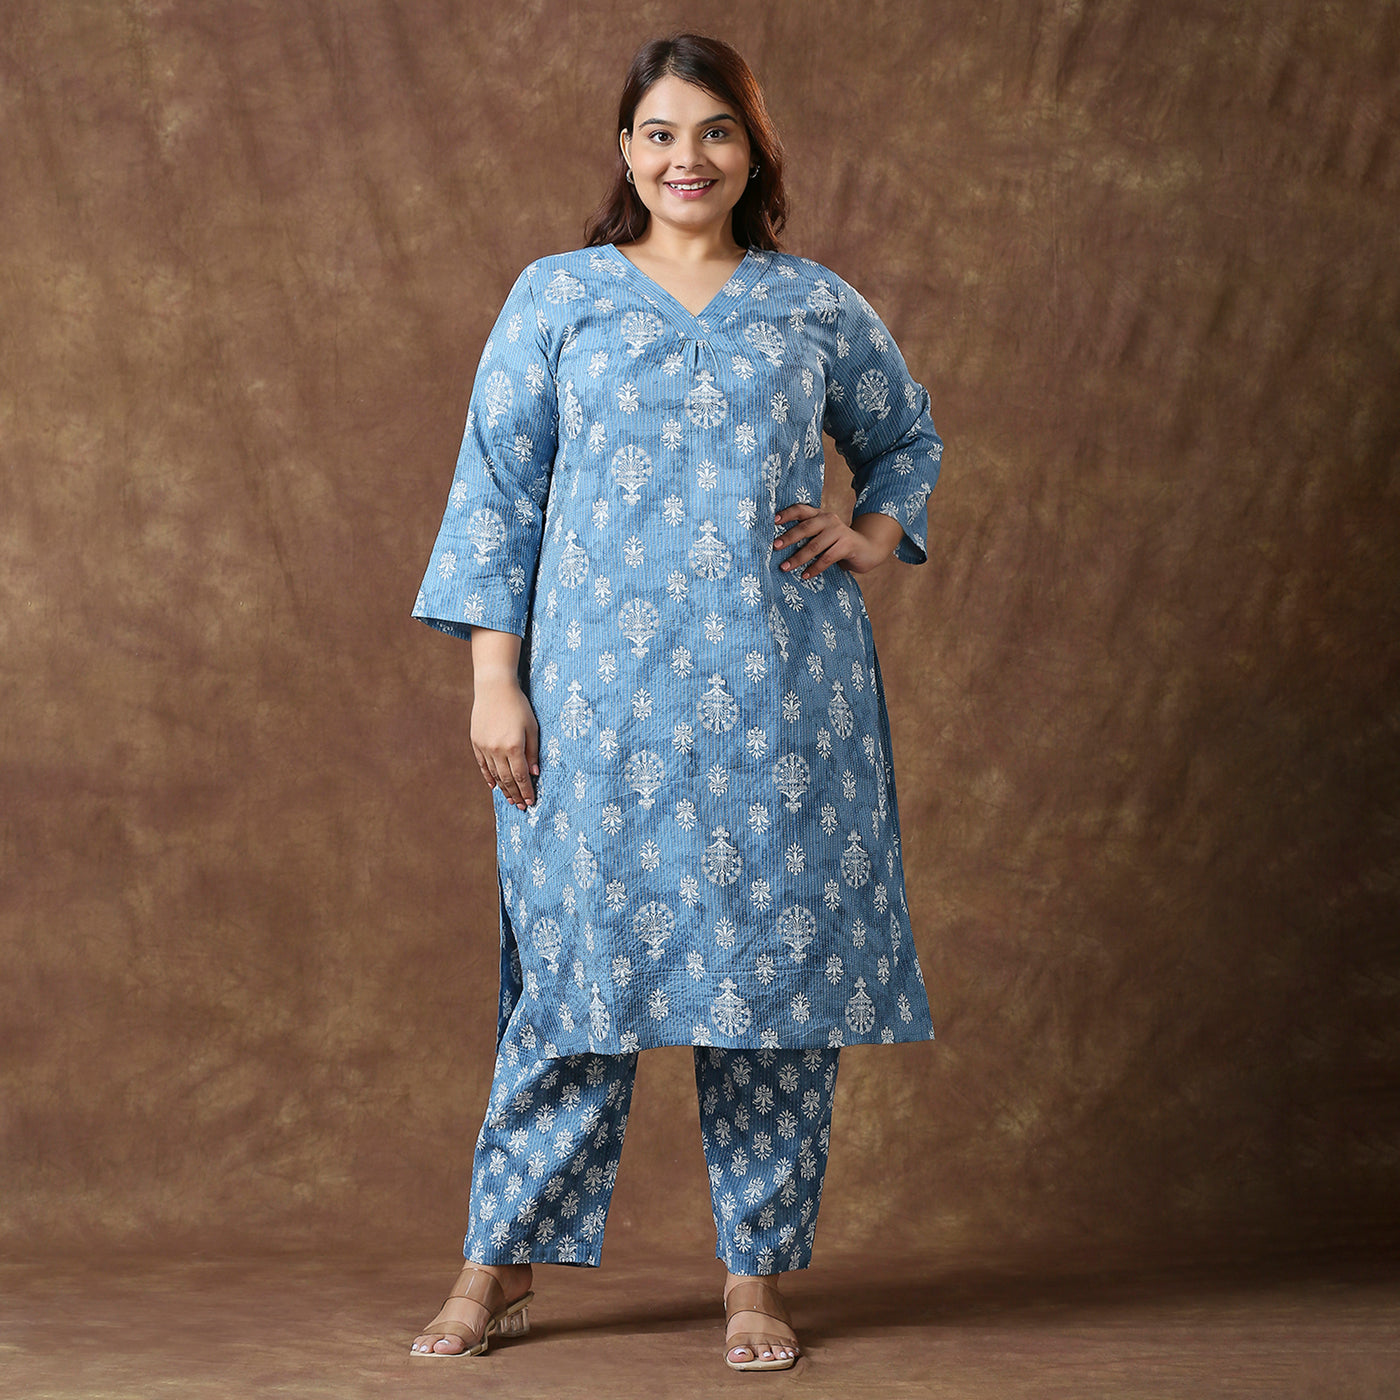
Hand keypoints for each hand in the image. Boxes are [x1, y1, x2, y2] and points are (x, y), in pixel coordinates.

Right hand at [471, 672, 539, 808]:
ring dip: (503, 789)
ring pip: (494, 774)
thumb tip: (534, 773)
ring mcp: (484, 746)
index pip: (521, 776)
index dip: (526, 790)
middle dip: (516, 794)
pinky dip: (488, 777)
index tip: (531, 802)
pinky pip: (482, 765)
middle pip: (507, 779)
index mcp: (514, 746)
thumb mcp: (532, 727)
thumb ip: (533, 751)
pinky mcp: (476, 742)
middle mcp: (497, 750)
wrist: (494, 688)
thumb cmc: (518, 706)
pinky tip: (494, 786)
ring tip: (510, 799)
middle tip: (521, 806)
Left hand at [772, 503, 900, 578]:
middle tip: (774, 547)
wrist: (867, 548)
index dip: (786, 514)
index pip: (800, 509)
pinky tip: (805, 575)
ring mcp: (839, 531)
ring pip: (814, 545)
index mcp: (819, 514)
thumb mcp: (822, 535)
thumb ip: (807, 535)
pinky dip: (814, 568)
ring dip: (798, 558)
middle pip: (805, 527)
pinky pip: (827, 558)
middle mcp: (829, 519)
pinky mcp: (847, 544)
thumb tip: (778, 546)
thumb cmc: (837, 544)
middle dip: (788, 538)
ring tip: (785, 567)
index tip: (772, 521)